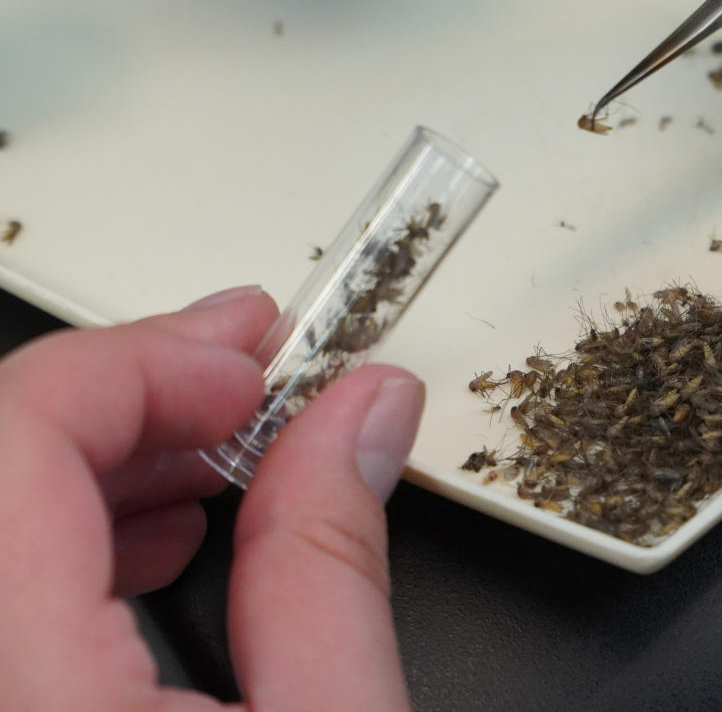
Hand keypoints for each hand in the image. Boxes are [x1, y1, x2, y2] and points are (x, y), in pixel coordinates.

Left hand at [0, 286, 422, 709]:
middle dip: (131, 391)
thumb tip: (360, 413)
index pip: (16, 439)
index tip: (245, 373)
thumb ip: (330, 567)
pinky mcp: (4, 700)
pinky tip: (163, 540)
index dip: (139, 368)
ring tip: (221, 455)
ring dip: (105, 455)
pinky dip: (70, 529)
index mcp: (30, 698)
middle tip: (244, 374)